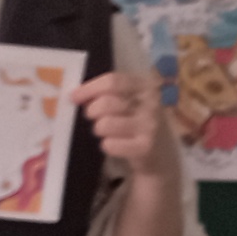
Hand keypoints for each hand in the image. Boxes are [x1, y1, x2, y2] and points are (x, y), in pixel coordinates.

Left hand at [79, 59, 180, 184]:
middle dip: (92, 112)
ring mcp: (149, 125)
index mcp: (145, 86)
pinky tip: (116, 145)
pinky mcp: (145, 147)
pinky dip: (107, 146)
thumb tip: (77, 95)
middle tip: (94, 118)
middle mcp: (151, 103)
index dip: (89, 88)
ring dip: (100, 130)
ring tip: (107, 132)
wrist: (162, 154)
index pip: (112, 81)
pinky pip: (110, 144)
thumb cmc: (139, 122)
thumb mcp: (132, 101)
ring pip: (105, 124)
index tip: (74, 97)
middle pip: (106, 103)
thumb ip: (109, 93)